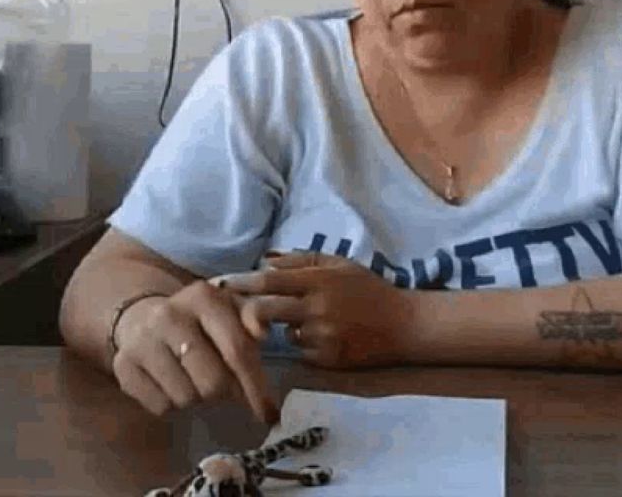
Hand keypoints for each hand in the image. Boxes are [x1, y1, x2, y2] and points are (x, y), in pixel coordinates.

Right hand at [110, 280, 279, 424]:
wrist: (143, 316)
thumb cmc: (200, 319)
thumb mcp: (230, 309)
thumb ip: (253, 318)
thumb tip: (262, 333)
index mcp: (204, 297)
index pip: (237, 349)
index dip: (256, 386)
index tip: (268, 413)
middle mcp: (170, 315)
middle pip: (213, 382)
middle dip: (225, 393)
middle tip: (224, 388)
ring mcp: (143, 340)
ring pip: (187, 398)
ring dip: (198, 399)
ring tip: (194, 378)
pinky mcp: (123, 365)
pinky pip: (161, 406)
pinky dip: (173, 404)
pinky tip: (172, 383)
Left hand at [218, 252, 416, 368]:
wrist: (402, 325)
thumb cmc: (368, 289)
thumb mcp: (339, 265)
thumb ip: (302, 261)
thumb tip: (266, 261)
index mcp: (318, 281)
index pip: (270, 281)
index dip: (242, 282)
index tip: (219, 284)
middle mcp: (316, 308)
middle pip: (265, 311)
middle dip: (248, 312)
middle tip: (238, 313)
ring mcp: (321, 336)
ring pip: (283, 334)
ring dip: (283, 329)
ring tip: (303, 322)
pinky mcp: (327, 360)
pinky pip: (301, 352)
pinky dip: (303, 344)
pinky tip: (321, 337)